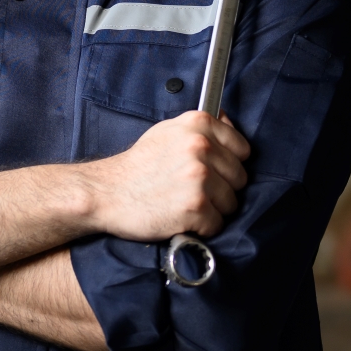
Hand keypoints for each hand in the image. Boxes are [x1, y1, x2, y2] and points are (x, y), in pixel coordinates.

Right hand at [78, 110, 248, 240]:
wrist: (106, 193)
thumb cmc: (138, 166)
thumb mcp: (167, 132)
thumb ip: (200, 128)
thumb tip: (230, 122)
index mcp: (198, 124)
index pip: (243, 149)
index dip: (228, 164)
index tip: (211, 171)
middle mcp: (201, 147)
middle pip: (240, 178)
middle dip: (221, 189)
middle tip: (191, 190)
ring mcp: (199, 177)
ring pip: (231, 203)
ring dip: (212, 209)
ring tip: (184, 203)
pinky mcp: (196, 207)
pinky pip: (217, 224)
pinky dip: (201, 227)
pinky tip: (180, 217)